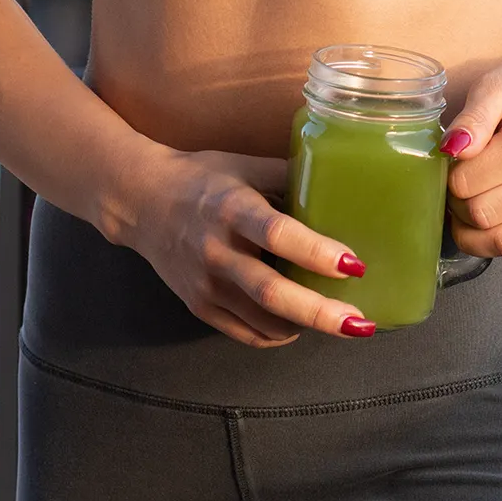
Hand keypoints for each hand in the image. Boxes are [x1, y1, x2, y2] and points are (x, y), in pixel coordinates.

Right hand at [127, 148, 375, 346]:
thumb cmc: (204, 178)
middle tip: (360, 323)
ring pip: (262, 321)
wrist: (141, 202)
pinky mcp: (199, 307)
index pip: (278, 234)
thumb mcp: (247, 166)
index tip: (355, 265)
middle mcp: (216, 251)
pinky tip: (299, 324)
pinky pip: (246, 333)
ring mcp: (205, 285)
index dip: (317, 253)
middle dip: (320, 312)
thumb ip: (290, 177)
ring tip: (339, 319)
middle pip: (271, 292)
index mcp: (232, 208)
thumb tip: (344, 187)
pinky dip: (278, 334)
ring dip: (305, 325)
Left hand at [441, 48, 501, 258]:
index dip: (448, 174)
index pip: (465, 183)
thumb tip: (450, 150)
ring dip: (472, 230)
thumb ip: (473, 117)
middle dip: (457, 202)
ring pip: (500, 242)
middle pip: (480, 215)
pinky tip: (489, 215)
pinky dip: (495, 239)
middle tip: (460, 177)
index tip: (454, 159)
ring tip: (469, 201)